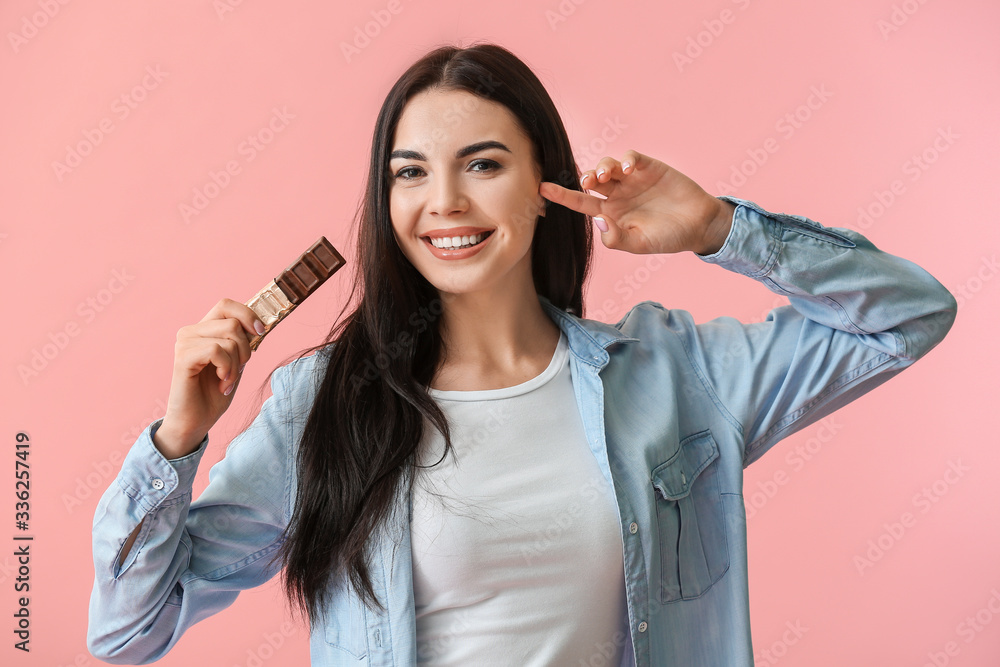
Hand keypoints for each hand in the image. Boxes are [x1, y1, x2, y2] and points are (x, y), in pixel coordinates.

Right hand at [156, 298, 264, 457]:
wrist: (197, 421)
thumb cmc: (215, 393)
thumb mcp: (236, 362)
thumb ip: (243, 342)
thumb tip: (262, 324)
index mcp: (203, 330)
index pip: (226, 305)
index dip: (248, 315)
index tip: (260, 332)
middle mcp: (190, 332)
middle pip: (233, 323)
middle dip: (245, 350)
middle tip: (237, 370)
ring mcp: (184, 343)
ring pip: (228, 339)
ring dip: (236, 365)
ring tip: (226, 380)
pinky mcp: (183, 358)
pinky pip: (217, 351)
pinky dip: (227, 369)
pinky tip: (222, 383)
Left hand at [538, 150, 733, 255]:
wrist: (699, 225)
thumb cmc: (669, 237)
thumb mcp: (640, 244)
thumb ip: (617, 238)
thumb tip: (597, 220)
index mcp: (611, 213)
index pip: (581, 203)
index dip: (561, 195)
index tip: (542, 189)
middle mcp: (618, 194)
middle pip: (592, 180)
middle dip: (585, 177)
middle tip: (589, 184)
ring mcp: (632, 180)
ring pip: (607, 166)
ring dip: (602, 167)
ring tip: (606, 177)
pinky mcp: (648, 167)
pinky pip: (630, 157)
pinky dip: (625, 160)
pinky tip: (628, 170)